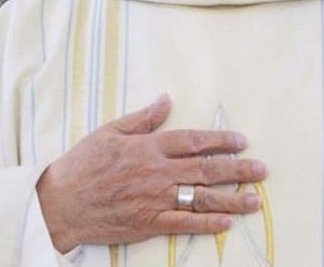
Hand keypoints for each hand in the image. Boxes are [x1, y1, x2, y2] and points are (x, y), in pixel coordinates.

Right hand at [35, 94, 266, 252]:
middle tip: (261, 169)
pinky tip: (226, 223)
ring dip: (231, 199)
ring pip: (201, 198)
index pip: (192, 141)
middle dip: (237, 169)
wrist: (62, 202)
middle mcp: (156, 172)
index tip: (241, 141)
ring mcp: (155, 199)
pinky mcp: (149, 222)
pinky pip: (185, 223)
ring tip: (254, 200)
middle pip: (205, 170)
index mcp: (148, 147)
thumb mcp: (110, 131)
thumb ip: (142, 118)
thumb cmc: (82, 164)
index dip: (219, 140)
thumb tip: (166, 100)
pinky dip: (207, 224)